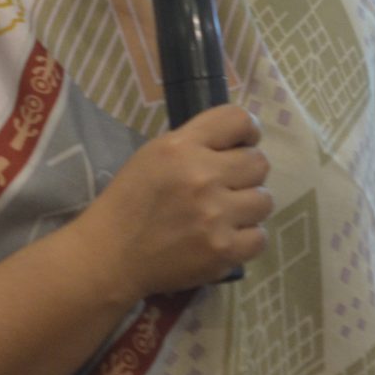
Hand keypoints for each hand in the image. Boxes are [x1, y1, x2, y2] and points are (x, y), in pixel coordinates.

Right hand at [76, 103, 270, 298]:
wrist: (110, 255)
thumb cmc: (129, 202)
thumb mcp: (151, 157)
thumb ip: (193, 145)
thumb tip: (237, 144)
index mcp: (179, 147)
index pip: (237, 119)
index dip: (247, 131)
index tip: (240, 145)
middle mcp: (202, 176)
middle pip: (259, 163)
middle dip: (245, 174)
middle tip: (225, 187)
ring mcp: (216, 215)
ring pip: (264, 200)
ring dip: (246, 207)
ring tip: (222, 215)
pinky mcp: (224, 250)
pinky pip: (259, 237)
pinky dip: (244, 239)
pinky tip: (222, 238)